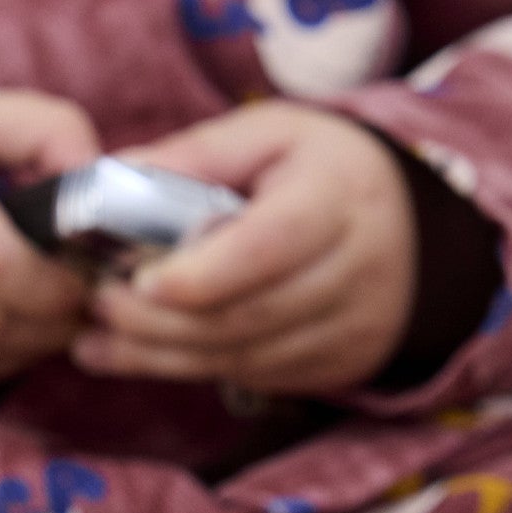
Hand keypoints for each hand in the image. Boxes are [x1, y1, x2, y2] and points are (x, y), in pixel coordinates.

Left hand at [72, 103, 416, 395]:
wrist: (415, 235)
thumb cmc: (324, 173)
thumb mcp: (271, 135)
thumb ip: (195, 156)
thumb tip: (113, 179)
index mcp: (337, 200)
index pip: (268, 247)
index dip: (201, 273)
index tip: (138, 279)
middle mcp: (353, 274)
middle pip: (245, 317)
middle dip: (159, 320)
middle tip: (97, 304)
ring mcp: (349, 332)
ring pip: (243, 359)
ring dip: (162, 356)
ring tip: (98, 339)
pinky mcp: (336, 369)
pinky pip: (253, 377)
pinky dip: (192, 368)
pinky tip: (141, 355)